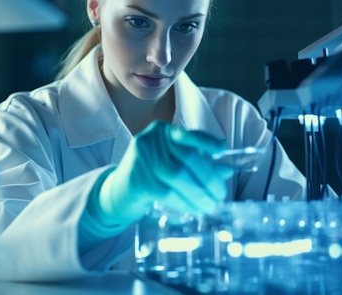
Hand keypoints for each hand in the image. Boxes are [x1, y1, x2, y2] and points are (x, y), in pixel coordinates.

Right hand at [98, 121, 233, 225]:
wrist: (116, 192)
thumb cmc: (150, 175)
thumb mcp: (172, 163)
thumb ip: (197, 163)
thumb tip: (226, 171)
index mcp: (161, 131)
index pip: (187, 134)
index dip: (206, 142)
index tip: (222, 150)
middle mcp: (149, 140)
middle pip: (187, 157)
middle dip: (209, 177)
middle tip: (220, 194)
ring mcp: (141, 159)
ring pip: (179, 176)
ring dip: (199, 194)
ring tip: (210, 205)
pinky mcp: (138, 181)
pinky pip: (168, 193)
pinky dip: (185, 202)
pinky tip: (194, 209)